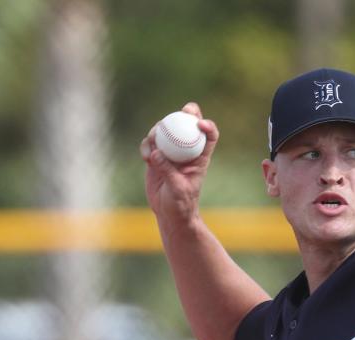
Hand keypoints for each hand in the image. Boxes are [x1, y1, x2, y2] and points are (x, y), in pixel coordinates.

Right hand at [140, 102, 218, 223]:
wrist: (169, 213)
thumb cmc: (181, 204)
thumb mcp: (178, 189)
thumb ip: (168, 171)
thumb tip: (156, 153)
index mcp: (200, 158)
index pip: (209, 137)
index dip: (208, 126)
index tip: (200, 124)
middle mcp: (186, 151)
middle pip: (188, 125)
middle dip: (186, 113)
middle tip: (181, 111)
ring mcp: (170, 152)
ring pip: (166, 131)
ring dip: (158, 131)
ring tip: (153, 143)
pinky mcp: (156, 157)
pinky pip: (150, 144)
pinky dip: (146, 146)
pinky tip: (145, 157)